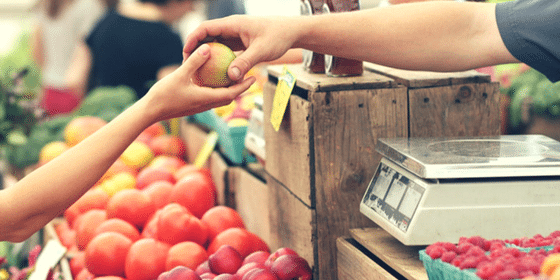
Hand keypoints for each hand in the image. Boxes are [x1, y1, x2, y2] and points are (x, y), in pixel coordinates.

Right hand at [144, 43, 255, 122]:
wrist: (150, 112)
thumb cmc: (164, 94)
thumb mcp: (179, 75)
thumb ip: (194, 62)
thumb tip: (208, 48)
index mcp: (206, 99)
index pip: (231, 94)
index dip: (244, 86)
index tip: (254, 78)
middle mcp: (205, 105)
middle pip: (228, 98)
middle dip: (240, 88)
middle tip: (249, 77)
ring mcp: (199, 107)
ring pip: (219, 99)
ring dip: (229, 90)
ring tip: (234, 78)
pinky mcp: (192, 106)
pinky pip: (209, 98)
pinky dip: (216, 90)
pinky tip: (212, 81)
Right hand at [182, 15, 297, 82]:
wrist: (291, 32)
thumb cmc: (278, 37)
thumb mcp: (261, 51)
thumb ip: (245, 63)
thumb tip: (231, 77)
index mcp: (232, 24)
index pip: (205, 28)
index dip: (192, 39)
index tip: (185, 53)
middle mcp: (231, 28)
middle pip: (206, 36)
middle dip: (195, 49)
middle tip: (187, 65)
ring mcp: (235, 35)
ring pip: (214, 44)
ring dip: (206, 56)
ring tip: (197, 71)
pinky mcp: (239, 43)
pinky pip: (224, 51)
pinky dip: (218, 60)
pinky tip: (215, 74)